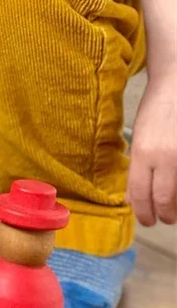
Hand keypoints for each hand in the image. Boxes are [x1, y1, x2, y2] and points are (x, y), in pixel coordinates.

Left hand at [127, 73, 176, 225]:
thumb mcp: (139, 140)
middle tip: (162, 219)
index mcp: (143, 153)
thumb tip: (134, 198)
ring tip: (172, 211)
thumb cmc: (156, 112)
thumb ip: (137, 168)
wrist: (176, 88)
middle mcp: (165, 158)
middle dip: (163, 215)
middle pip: (164, 200)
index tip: (146, 220)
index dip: (143, 212)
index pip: (140, 193)